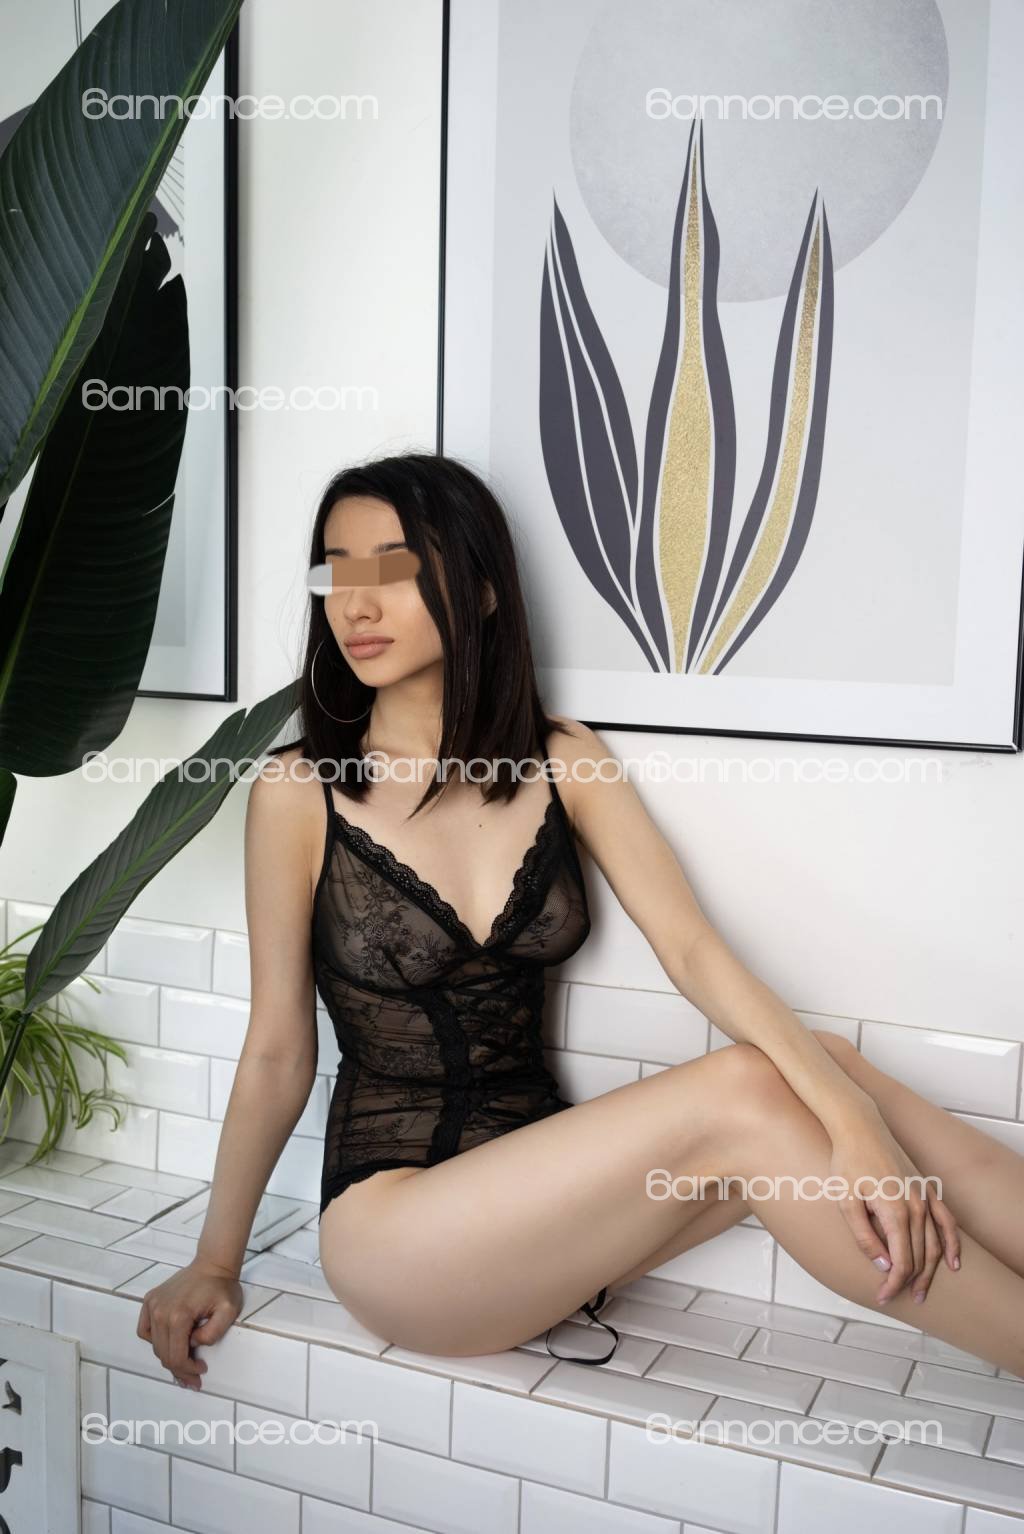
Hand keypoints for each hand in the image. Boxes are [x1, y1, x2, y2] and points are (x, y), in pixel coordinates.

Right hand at [137, 1257, 243, 1388]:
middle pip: (164, 1354)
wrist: (212, 1264)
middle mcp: (160, 1311)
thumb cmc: (222, 1287)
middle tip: (194, 1377)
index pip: (176, 1357)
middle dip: (180, 1370)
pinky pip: (145, 1330)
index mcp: (179, 1315)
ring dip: (168, 1357)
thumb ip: (213, 1333)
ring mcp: (153, 1305)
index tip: (202, 1370)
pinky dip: (155, 1341)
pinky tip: (169, 1342)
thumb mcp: (229, 1311)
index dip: (188, 1370)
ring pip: (155, 1345)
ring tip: (184, 1362)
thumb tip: (193, 1342)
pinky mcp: (150, 1300)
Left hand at [828, 1109, 960, 1304]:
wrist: (860, 1126)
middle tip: (896, 1298)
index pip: (901, 1262)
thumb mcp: (846, 1202)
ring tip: (923, 1292)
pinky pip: (947, 1220)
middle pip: (919, 1256)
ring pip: (935, 1244)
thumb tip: (883, 1266)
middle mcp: (916, 1206)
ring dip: (931, 1270)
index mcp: (895, 1212)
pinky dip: (952, 1243)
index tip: (882, 1297)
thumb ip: (864, 1237)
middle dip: (909, 1282)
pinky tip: (954, 1261)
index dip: (893, 1284)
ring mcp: (924, 1196)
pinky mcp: (926, 1188)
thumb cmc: (848, 1162)